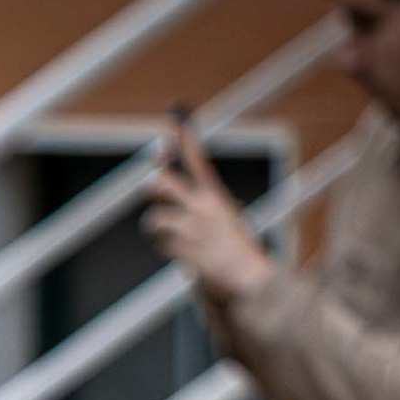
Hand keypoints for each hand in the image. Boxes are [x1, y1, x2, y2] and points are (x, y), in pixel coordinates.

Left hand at [140, 117, 271, 302]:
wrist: (247, 279)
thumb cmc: (232, 247)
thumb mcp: (220, 216)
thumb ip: (195, 200)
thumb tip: (159, 182)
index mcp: (216, 197)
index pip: (198, 161)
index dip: (184, 140)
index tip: (174, 120)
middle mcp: (204, 208)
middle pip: (164, 183)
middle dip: (154, 185)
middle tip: (152, 187)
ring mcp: (194, 229)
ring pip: (155, 217)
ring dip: (157, 227)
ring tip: (171, 234)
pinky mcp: (186, 250)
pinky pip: (162, 243)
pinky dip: (168, 247)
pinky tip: (182, 252)